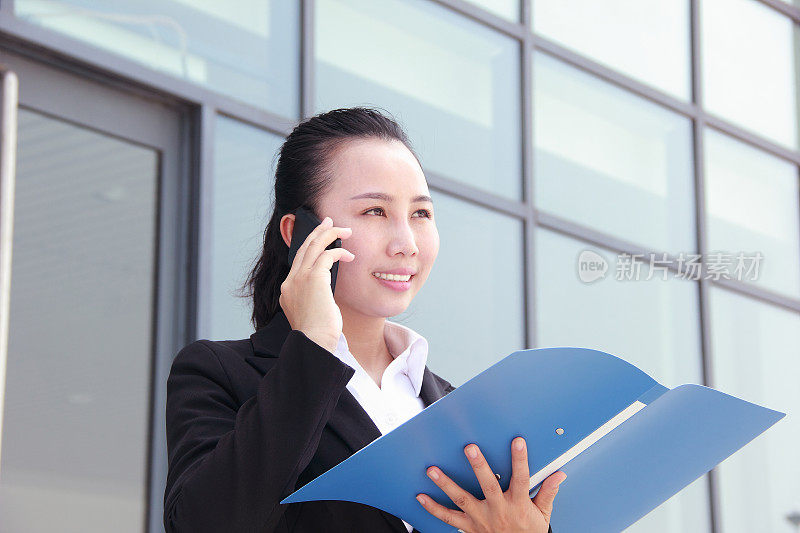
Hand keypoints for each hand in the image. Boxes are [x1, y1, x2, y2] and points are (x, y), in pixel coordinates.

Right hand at [279, 215, 354, 352]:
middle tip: (329, 222)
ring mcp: (300, 279)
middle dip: (318, 232)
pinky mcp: (313, 278)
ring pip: (314, 246)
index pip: (298, 261)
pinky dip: (339, 252)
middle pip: (304, 248)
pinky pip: (327, 255)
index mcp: (288, 290)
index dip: (309, 247)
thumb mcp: (312, 314)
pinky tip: (350, 256)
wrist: (314, 343)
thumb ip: (314, 299)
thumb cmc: (318, 335)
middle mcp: (290, 281)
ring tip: (345, 231)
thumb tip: (325, 292)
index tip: (320, 239)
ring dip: (330, 234)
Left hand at [416, 437, 565, 532]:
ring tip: (433, 470)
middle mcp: (497, 509)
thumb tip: (559, 475)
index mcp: (518, 504)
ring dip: (446, 484)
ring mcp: (481, 518)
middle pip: (487, 485)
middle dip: (478, 466)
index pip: (521, 478)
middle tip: (470, 448)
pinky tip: (421, 497)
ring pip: (462, 499)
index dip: (520, 459)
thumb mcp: (542, 515)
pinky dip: (433, 508)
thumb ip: (548, 493)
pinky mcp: (469, 527)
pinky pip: (448, 517)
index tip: (517, 442)